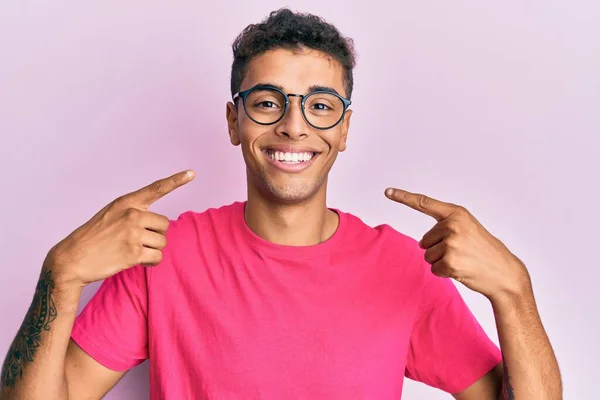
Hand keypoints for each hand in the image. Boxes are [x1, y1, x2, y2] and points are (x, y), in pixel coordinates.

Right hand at [45, 170, 194, 287]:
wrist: (72, 258)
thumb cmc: (93, 238)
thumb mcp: (111, 215)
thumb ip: (134, 214)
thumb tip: (160, 225)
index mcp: (126, 202)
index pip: (156, 189)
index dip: (176, 181)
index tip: (192, 173)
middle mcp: (131, 215)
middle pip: (164, 225)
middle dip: (155, 235)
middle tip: (136, 241)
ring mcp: (133, 233)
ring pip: (162, 242)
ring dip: (152, 250)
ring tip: (132, 251)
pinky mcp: (134, 253)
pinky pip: (157, 257)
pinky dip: (151, 262)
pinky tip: (137, 261)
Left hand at [385, 187, 531, 301]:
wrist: (504, 272)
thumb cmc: (484, 251)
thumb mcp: (468, 229)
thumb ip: (446, 227)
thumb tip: (423, 242)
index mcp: (457, 214)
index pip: (425, 203)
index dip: (404, 197)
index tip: (387, 191)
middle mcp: (452, 225)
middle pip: (424, 241)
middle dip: (438, 249)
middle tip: (462, 252)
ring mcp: (451, 243)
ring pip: (428, 255)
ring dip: (441, 262)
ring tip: (463, 260)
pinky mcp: (449, 262)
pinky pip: (434, 269)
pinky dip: (445, 273)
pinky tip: (462, 270)